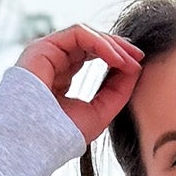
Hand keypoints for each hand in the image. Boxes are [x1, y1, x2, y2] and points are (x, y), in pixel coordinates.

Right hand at [17, 24, 143, 144]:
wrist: (36, 141)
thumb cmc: (62, 133)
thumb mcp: (100, 112)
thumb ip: (118, 90)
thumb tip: (135, 68)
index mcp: (62, 76)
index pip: (93, 55)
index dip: (117, 57)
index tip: (137, 66)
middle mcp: (53, 61)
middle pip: (91, 42)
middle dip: (118, 47)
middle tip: (139, 57)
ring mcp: (47, 52)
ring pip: (86, 35)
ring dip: (112, 45)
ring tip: (130, 60)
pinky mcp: (43, 46)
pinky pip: (78, 34)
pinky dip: (101, 43)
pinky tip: (116, 59)